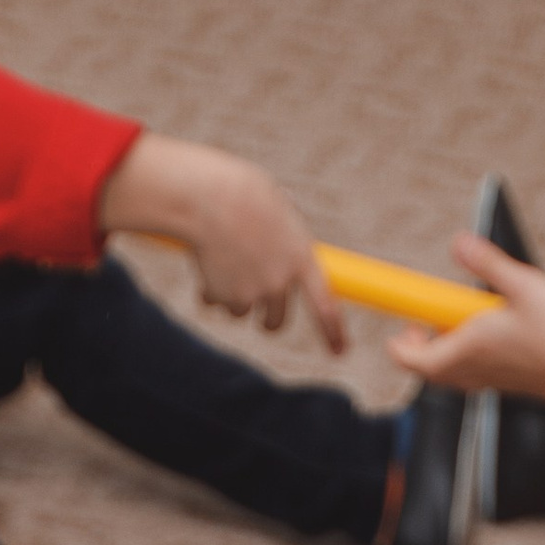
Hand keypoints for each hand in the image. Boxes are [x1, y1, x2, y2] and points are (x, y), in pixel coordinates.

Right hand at [97, 132, 346, 350]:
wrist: (208, 197)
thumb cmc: (244, 193)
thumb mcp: (278, 212)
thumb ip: (287, 241)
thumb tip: (286, 262)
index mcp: (301, 258)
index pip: (324, 305)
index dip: (333, 332)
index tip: (339, 351)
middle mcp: (279, 283)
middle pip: (276, 322)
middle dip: (267, 320)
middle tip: (260, 313)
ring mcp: (251, 293)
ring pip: (241, 312)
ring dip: (232, 296)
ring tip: (223, 261)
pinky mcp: (223, 298)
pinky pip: (215, 302)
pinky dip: (209, 288)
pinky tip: (205, 260)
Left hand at [385, 235, 544, 421]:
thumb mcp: (521, 284)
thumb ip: (486, 263)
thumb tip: (458, 242)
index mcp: (465, 349)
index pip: (410, 359)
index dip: (399, 341)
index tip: (408, 318)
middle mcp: (471, 371)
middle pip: (426, 369)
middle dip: (419, 346)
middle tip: (430, 317)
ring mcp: (487, 381)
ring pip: (448, 374)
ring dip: (443, 351)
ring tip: (461, 322)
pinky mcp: (503, 385)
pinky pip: (470, 376)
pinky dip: (465, 358)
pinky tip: (490, 334)